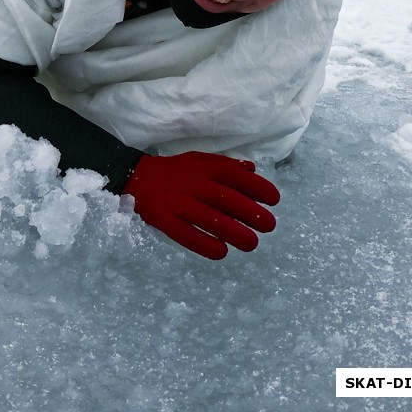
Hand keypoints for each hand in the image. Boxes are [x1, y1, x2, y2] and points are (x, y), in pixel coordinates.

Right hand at [122, 151, 279, 259]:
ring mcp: (179, 203)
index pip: (235, 176)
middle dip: (253, 213)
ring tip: (252, 243)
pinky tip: (222, 251)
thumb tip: (253, 170)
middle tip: (269, 226)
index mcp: (203, 168)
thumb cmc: (174, 171)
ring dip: (235, 233)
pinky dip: (206, 245)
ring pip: (211, 220)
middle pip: (228, 199)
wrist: (137, 178)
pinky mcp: (166, 220)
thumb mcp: (198, 160)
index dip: (258, 188)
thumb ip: (225, 165)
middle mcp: (193, 184)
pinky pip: (188, 235)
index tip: (274, 200)